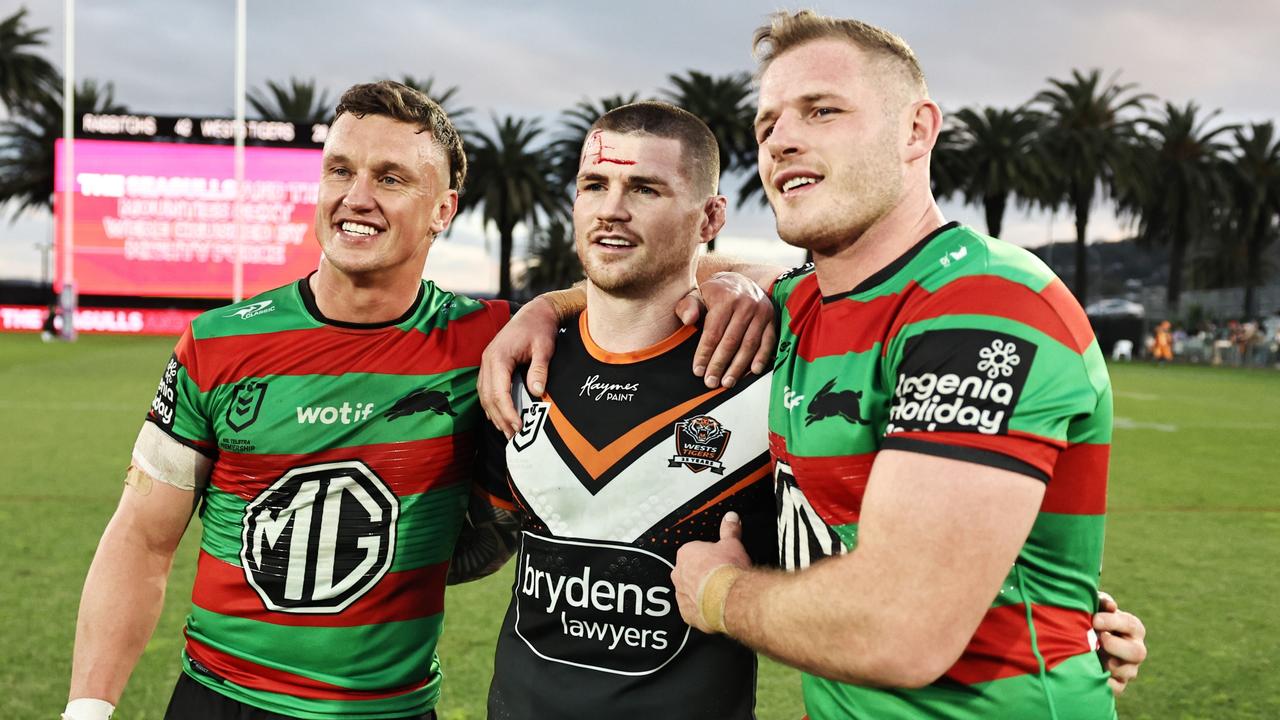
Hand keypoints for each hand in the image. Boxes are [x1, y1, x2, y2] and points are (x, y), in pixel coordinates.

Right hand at [478, 297, 559, 437]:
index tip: (519, 426)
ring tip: (508, 431)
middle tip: (514, 436)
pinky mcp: (490, 365)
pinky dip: (491, 405)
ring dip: (494, 415)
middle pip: (488, 397)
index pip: (499, 392)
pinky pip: (485, 390)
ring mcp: (486, 363)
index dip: (508, 412)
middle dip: (500, 418)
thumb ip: (539, 369)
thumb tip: (536, 391)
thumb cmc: (540, 329)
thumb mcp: (544, 347)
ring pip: (484, 395)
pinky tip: (500, 417)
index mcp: (498, 357)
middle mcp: (487, 361)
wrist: (534, 313)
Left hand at [671, 512, 751, 632]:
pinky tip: (715, 608)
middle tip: (721, 577)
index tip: (720, 562)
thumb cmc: (729, 570)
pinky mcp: (687, 614)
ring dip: (701, 593)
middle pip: (690, 572)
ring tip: (719, 594)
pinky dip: (702, 610)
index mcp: (686, 553)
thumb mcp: (732, 544)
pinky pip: (692, 611)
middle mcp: (679, 574)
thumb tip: (731, 517)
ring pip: (689, 592)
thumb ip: (729, 530)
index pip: (695, 553)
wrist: (730, 597)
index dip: (710, 558)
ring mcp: (681, 595)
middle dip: (703, 574)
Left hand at [676, 272, 775, 387]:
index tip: (698, 371)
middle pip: (731, 341)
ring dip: (738, 366)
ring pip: (749, 344)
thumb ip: (688, 306)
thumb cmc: (714, 293)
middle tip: (711, 382)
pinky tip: (753, 371)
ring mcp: (761, 311)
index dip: (705, 353)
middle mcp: (745, 304)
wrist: (739, 281)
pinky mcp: (772, 318)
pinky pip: (768, 341)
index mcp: (724, 298)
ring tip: (727, 382)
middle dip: (720, 364)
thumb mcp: (697, 295)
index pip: (713, 332)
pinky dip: (762, 357)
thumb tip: (688, 320)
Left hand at [1095, 590, 1147, 695]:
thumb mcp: (1095, 607)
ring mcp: (1129, 669)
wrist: (1077, 642)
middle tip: (1097, 640)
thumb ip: (1102, 602)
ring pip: (1128, 673)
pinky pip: (1116, 688)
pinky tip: (1089, 673)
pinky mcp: (1119, 684)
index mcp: (1133, 627)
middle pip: (1138, 652)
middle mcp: (1136, 649)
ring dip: (1107, 664)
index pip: (1130, 625)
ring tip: (1090, 656)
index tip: (1094, 620)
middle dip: (1115, 646)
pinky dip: (1103, 682)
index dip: (1112, 622)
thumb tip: (1111, 606)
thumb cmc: (1090, 619)